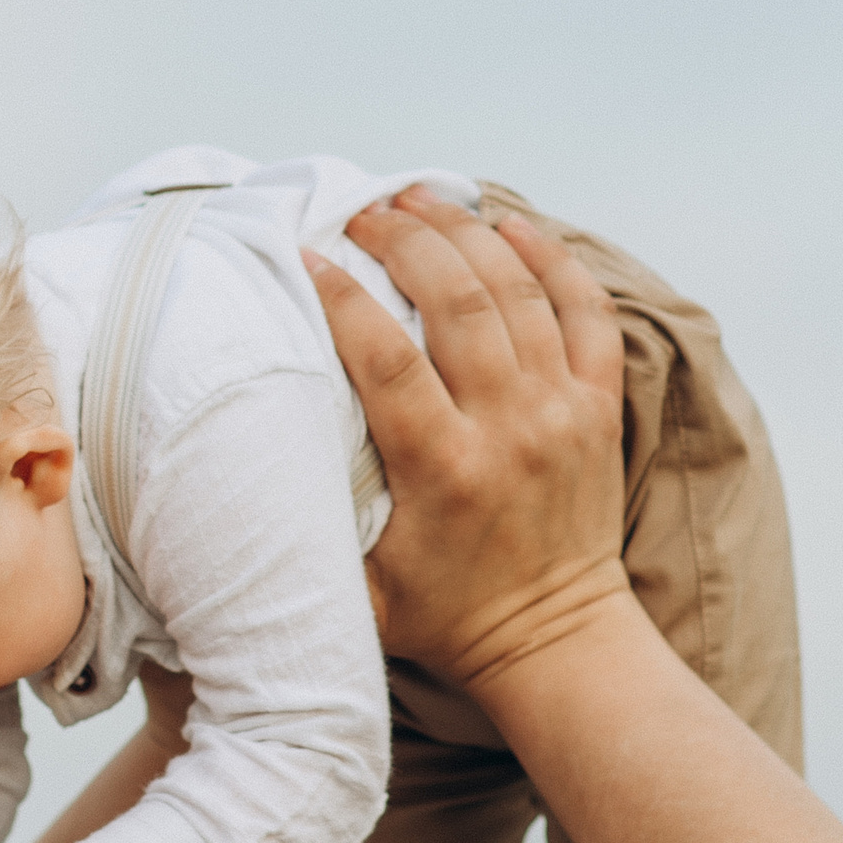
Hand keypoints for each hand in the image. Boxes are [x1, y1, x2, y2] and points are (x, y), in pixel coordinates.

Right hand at [306, 189, 632, 688]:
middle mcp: (509, 428)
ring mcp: (561, 412)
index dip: (341, 296)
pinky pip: (586, 312)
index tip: (306, 256)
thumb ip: (317, 532)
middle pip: (457, 300)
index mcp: (444, 469)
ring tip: (421, 198)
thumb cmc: (448, 618)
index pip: (385, 356)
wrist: (556, 643)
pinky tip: (511, 227)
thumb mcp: (364, 593)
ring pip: (519, 291)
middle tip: (364, 211)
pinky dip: (552, 260)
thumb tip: (244, 476)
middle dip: (405, 239)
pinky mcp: (598, 408)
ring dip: (467, 233)